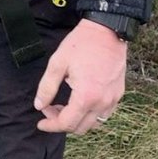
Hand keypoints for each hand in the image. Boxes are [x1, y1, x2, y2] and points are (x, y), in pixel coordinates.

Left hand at [33, 18, 126, 134]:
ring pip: (94, 124)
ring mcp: (113, 99)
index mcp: (86, 96)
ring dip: (77, 120)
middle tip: (49, 109)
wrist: (107, 30)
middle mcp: (102, 102)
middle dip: (62, 123)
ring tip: (64, 106)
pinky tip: (80, 102)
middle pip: (80, 128)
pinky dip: (90, 115)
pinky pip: (104, 114)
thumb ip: (47, 87)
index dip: (51, 126)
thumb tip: (39, 105)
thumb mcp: (57, 63)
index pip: (67, 123)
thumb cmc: (81, 44)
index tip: (40, 123)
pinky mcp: (118, 94)